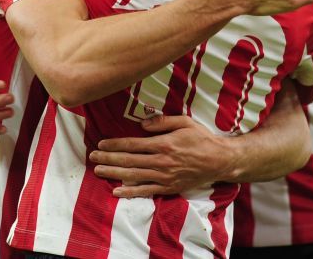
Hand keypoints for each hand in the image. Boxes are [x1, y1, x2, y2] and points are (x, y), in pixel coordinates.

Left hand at [89, 115, 234, 196]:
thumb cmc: (202, 138)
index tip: (101, 144)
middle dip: (108, 159)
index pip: (133, 144)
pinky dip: (130, 191)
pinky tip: (116, 190)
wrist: (220, 160)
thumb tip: (142, 124)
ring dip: (114, 173)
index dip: (115, 145)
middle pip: (129, 160)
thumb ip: (163, 122)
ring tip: (98, 171)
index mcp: (164, 144)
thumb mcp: (185, 122)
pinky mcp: (169, 187)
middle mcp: (161, 161)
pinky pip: (146, 191)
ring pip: (134, 176)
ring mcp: (164, 176)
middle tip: (92, 157)